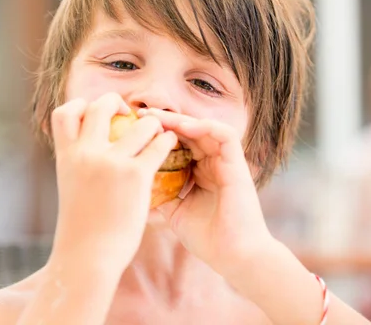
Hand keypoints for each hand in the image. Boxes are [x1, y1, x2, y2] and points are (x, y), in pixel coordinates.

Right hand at [49, 93, 178, 272]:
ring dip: (151, 123)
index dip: (80, 106)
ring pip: (140, 123)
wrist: (86, 257)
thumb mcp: (70, 188)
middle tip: (127, 113)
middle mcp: (85, 153)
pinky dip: (166, 141)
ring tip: (156, 130)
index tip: (94, 113)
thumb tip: (88, 153)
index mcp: (66, 156)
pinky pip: (158, 145)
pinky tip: (170, 145)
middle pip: (100, 106)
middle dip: (116, 102)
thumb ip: (77, 165)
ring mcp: (111, 162)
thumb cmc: (80, 229)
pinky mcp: (135, 176)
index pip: (64, 113)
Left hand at [138, 108, 273, 277]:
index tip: (132, 129)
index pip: (177, 143)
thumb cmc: (208, 240)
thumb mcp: (175, 212)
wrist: (234, 258)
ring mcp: (226, 163)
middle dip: (164, 120)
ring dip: (181, 119)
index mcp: (199, 173)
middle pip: (188, 131)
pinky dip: (204, 127)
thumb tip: (136, 185)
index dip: (157, 133)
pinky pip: (225, 135)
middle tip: (140, 113)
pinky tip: (182, 127)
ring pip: (205, 128)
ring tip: (157, 117)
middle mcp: (213, 164)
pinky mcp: (238, 165)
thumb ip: (162, 195)